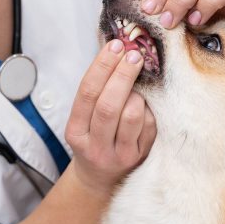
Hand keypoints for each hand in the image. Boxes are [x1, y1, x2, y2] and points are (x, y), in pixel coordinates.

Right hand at [65, 40, 156, 193]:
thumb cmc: (93, 137)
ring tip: (139, 81)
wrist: (100, 178)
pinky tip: (146, 100)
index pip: (87, 93)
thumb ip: (97, 92)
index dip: (102, 66)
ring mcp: (117, 154)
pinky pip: (149, 126)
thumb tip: (118, 52)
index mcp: (75, 131)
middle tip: (134, 54)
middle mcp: (94, 145)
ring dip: (137, 92)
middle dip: (122, 74)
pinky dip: (149, 108)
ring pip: (131, 116)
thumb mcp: (84, 119)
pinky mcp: (139, 158)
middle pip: (108, 105)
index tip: (116, 46)